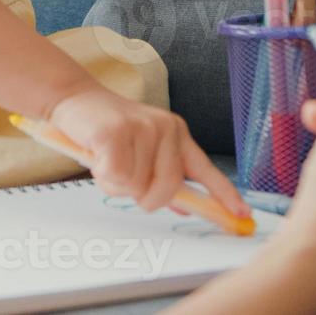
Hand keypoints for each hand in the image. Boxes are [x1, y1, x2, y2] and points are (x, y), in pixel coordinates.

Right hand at [45, 86, 248, 216]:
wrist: (73, 98)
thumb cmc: (107, 131)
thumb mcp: (141, 152)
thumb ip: (162, 176)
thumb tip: (184, 207)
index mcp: (177, 134)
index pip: (205, 169)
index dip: (223, 196)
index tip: (241, 217)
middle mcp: (166, 128)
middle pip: (167, 189)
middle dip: (143, 197)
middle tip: (123, 179)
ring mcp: (142, 127)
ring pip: (136, 186)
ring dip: (115, 183)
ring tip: (105, 159)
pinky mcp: (116, 131)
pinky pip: (116, 176)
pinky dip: (102, 175)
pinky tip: (96, 154)